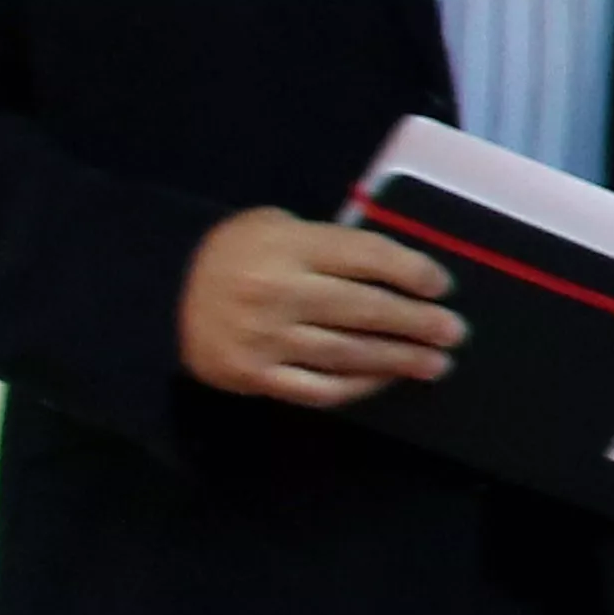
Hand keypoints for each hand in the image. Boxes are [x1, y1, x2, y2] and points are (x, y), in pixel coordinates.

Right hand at [179, 206, 456, 406]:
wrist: (158, 294)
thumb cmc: (233, 254)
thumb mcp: (275, 227)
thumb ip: (329, 245)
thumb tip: (397, 270)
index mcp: (287, 245)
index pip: (366, 256)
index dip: (412, 271)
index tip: (442, 286)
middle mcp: (277, 292)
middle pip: (364, 309)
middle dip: (418, 323)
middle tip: (455, 333)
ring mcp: (265, 338)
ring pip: (348, 353)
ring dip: (399, 360)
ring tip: (437, 364)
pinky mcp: (255, 375)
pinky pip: (320, 386)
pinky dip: (359, 386)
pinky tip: (386, 380)